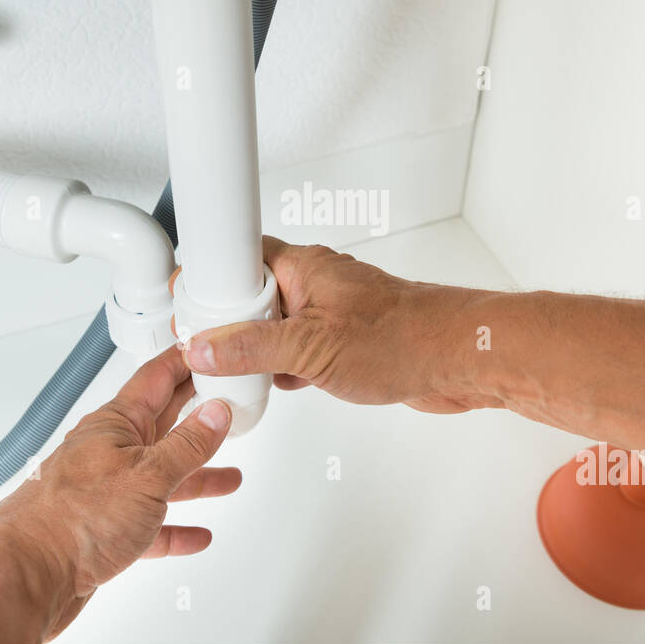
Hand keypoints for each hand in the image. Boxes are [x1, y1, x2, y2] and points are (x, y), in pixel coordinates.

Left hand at [0, 345, 238, 643]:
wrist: (25, 577)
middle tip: (226, 403)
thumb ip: (187, 445)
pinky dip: (174, 528)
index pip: (157, 379)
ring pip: (160, 480)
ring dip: (195, 478)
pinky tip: (195, 534)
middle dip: (198, 419)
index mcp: (115, 425)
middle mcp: (108, 453)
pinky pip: (148, 525)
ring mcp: (104, 493)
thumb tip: (215, 413)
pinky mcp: (102, 532)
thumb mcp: (148, 474)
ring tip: (226, 477)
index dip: (185, 361)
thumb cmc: (71, 520)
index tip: (208, 350)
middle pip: (163, 428)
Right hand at [179, 237, 504, 413]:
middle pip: (252, 295)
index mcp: (302, 268)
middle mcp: (315, 285)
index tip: (183, 302)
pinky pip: (300, 350)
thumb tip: (205, 348)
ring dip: (257, 349)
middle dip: (227, 322)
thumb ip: (253, 348)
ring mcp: (331, 314)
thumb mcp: (310, 348)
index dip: (208, 277)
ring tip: (231, 371)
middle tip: (201, 347)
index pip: (238, 257)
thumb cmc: (404, 338)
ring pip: (277, 327)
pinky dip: (284, 367)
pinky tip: (275, 386)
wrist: (461, 359)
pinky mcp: (346, 343)